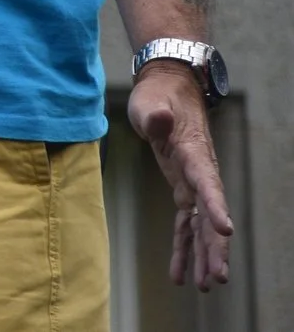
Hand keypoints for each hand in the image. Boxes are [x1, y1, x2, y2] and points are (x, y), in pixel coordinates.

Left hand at [127, 64, 233, 288]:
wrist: (167, 92)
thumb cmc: (158, 97)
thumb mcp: (151, 102)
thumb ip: (155, 114)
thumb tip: (159, 116)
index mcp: (194, 153)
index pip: (207, 182)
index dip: (215, 206)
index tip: (225, 229)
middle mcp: (200, 173)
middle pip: (210, 215)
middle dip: (214, 247)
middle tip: (216, 276)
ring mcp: (194, 184)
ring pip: (202, 226)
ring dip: (203, 255)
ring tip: (204, 285)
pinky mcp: (184, 190)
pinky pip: (186, 224)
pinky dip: (184, 249)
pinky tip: (180, 274)